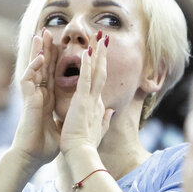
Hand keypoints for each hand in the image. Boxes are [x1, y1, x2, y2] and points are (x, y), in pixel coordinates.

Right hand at [11, 29, 60, 166]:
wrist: (32, 157)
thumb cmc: (44, 147)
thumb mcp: (61, 129)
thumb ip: (68, 119)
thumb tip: (77, 118)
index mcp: (47, 100)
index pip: (52, 75)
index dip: (55, 60)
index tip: (60, 46)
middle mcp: (39, 95)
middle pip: (42, 68)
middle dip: (45, 49)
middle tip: (48, 32)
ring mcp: (32, 97)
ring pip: (33, 69)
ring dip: (37, 52)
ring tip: (40, 35)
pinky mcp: (28, 101)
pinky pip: (28, 80)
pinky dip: (33, 68)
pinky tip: (39, 57)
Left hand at [60, 32, 114, 153]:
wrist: (81, 154)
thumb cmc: (85, 145)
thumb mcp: (97, 130)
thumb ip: (104, 119)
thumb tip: (111, 111)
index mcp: (97, 106)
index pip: (99, 82)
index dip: (101, 67)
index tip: (101, 54)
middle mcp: (96, 100)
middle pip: (101, 72)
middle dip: (102, 54)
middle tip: (104, 37)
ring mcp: (91, 100)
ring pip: (96, 72)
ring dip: (97, 54)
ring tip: (99, 37)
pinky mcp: (83, 102)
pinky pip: (86, 80)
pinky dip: (87, 66)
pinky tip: (87, 52)